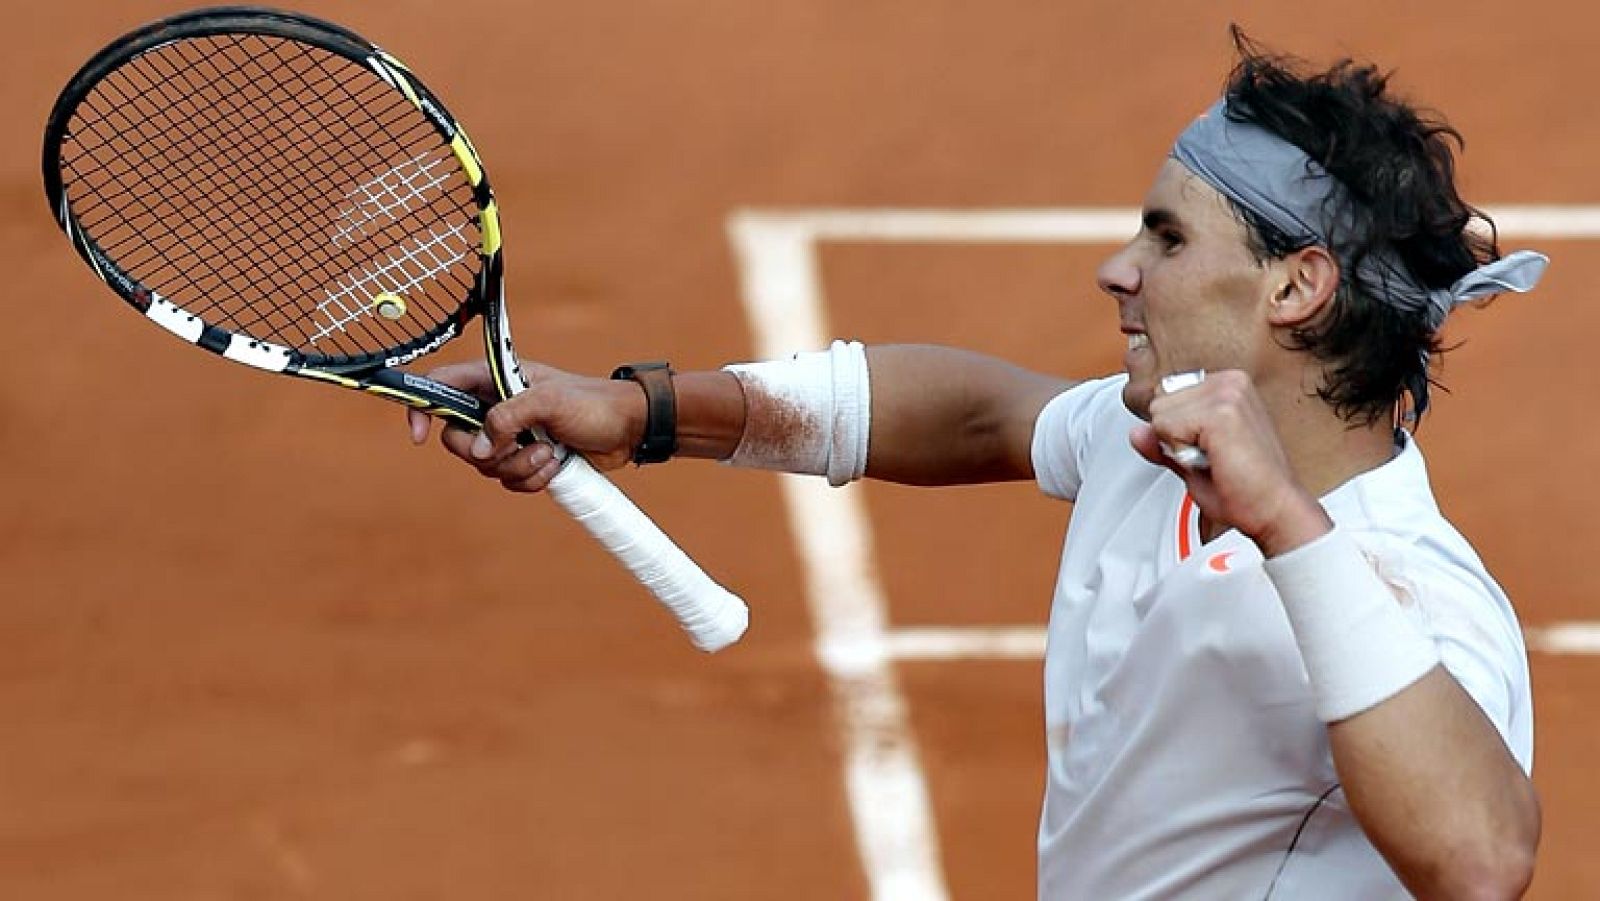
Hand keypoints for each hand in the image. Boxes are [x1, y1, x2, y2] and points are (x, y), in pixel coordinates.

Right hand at [406, 360, 643, 492]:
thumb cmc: (593, 404)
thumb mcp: (549, 401)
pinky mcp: (526, 459)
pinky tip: (555, 465)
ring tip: (549, 453)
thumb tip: (478, 447)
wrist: (628, 429)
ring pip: (485, 465)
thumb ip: (508, 417)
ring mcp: (511, 435)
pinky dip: (530, 480)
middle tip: (514, 446)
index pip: (441, 387)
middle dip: (484, 452)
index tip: (418, 436)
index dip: (421, 408)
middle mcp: (497, 407)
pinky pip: (508, 481)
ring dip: (518, 467)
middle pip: (457, 439)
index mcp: (495, 380)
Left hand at [1128, 369, 1329, 554]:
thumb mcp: (1192, 463)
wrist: (1275, 509)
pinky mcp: (1222, 410)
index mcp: (1228, 385)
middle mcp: (1229, 381)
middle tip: (1212, 458)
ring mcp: (1228, 392)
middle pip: (1158, 402)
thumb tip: (1136, 432)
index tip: (1209, 450)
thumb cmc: (1245, 490)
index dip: (1175, 433)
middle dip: (1174, 438)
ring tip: (1215, 459)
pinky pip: (1166, 427)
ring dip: (1178, 446)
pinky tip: (1214, 459)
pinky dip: (1181, 451)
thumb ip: (1163, 444)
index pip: (1165, 396)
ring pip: (1159, 414)